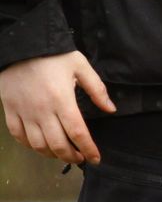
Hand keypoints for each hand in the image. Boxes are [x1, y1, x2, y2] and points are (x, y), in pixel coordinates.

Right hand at [0, 51, 115, 163]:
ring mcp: (24, 111)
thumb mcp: (80, 66)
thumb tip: (111, 109)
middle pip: (58, 145)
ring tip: (63, 153)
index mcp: (62, 100)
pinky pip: (18, 135)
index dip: (89, 150)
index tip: (96, 159)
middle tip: (80, 158)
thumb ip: (97, 89)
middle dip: (72, 157)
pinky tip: (40, 145)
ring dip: (52, 155)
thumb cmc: (51, 54)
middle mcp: (42, 110)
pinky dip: (29, 145)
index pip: (78, 133)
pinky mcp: (10, 109)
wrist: (18, 42)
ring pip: (38, 145)